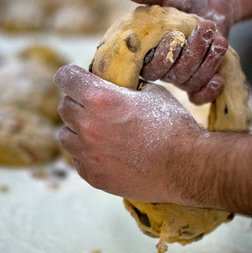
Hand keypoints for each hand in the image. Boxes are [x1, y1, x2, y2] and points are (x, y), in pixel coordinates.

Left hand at [54, 64, 204, 203]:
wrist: (187, 167)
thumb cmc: (174, 127)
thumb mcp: (152, 93)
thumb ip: (125, 89)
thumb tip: (117, 86)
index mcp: (100, 98)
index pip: (65, 77)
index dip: (71, 76)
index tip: (77, 79)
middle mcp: (87, 125)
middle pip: (64, 106)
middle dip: (77, 103)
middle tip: (94, 107)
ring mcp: (87, 154)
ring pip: (65, 135)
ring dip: (77, 130)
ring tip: (98, 132)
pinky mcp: (93, 176)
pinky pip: (78, 159)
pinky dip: (87, 154)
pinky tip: (107, 153)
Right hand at [118, 0, 237, 104]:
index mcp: (142, 46)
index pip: (143, 66)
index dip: (159, 57)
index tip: (175, 34)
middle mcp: (157, 64)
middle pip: (168, 75)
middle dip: (190, 54)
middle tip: (205, 28)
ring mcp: (177, 73)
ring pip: (188, 81)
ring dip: (206, 62)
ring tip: (219, 38)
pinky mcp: (196, 79)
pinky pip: (198, 96)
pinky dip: (208, 91)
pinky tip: (219, 78)